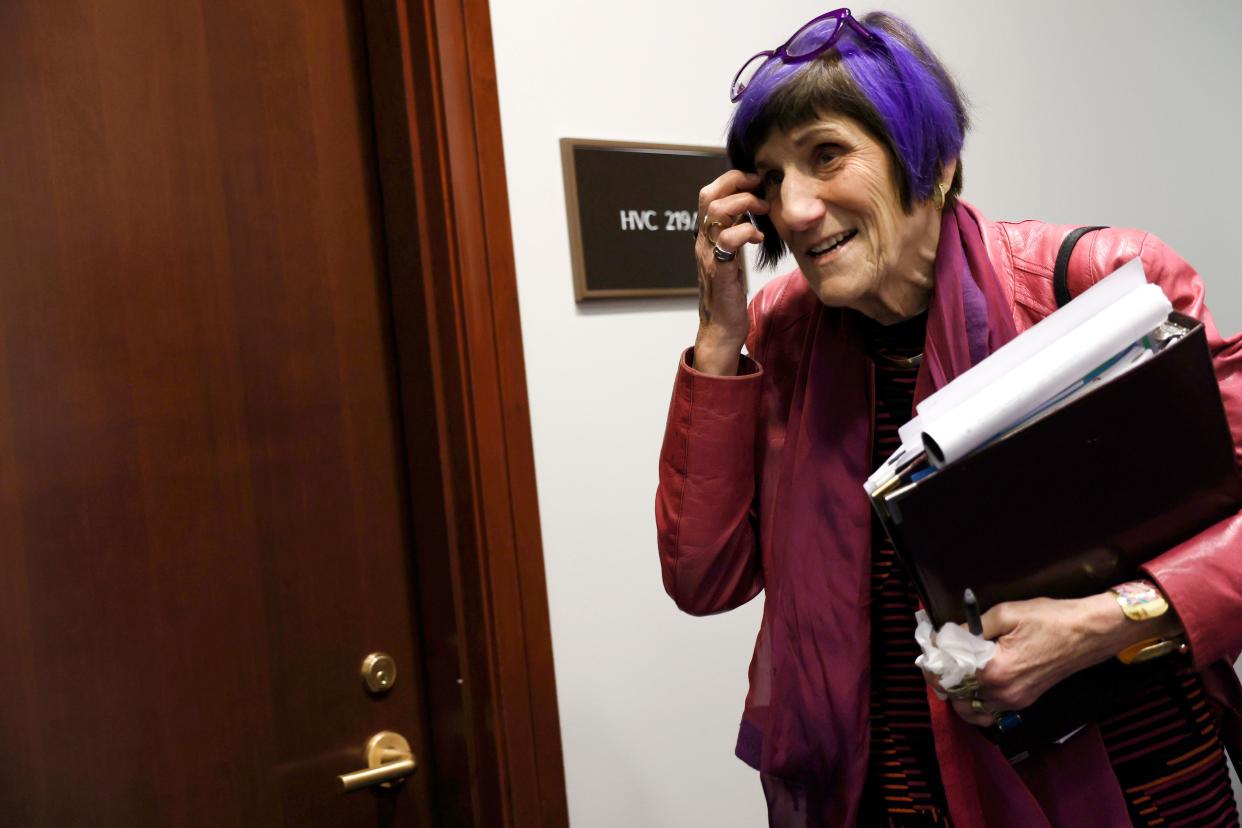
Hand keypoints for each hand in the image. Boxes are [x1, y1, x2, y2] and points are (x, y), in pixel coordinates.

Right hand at [692, 171, 767, 375]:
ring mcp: (708, 255)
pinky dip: (746, 232)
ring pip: (715, 211)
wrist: (722, 327)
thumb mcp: (732, 254)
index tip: (755, 182)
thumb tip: (748, 207)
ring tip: (762, 211)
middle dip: (736, 183)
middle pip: (707, 195)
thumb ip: (734, 230)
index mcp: (705, 235)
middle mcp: (702, 241)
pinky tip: (758, 238)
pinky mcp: (719, 270)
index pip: (708, 192)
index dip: (732, 179)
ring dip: (744, 204)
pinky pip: (727, 240)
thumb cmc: (729, 292)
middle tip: (759, 189)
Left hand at [945, 593, 1172, 726]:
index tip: (929, 645)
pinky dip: (975, 701)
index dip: (934, 660)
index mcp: (996, 671)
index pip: (950, 674)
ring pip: (971, 709)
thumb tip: (948, 634)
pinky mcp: (1024, 701)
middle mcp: (1003, 693)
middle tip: (937, 657)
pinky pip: (989, 711)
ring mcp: (1015, 702)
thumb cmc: (1051, 619)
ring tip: (954, 669)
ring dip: (956, 692)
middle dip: (941, 677)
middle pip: (956, 696)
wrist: (1090, 633)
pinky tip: (973, 681)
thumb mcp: (1006, 613)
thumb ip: (971, 627)